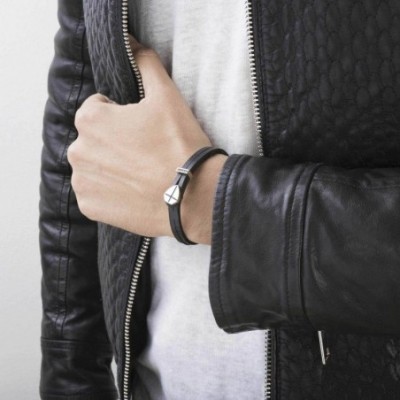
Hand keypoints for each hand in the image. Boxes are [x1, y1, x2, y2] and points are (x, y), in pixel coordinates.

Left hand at [67, 36, 226, 243]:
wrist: (193, 196)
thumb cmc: (179, 145)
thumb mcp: (167, 95)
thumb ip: (145, 63)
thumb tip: (134, 44)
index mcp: (90, 119)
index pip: (99, 109)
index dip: (123, 118)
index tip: (143, 130)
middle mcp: (77, 150)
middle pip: (96, 139)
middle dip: (115, 143)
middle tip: (145, 153)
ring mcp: (83, 181)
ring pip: (94, 166)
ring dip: (111, 167)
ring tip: (141, 173)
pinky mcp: (91, 207)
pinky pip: (96, 193)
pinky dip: (110, 193)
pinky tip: (133, 192)